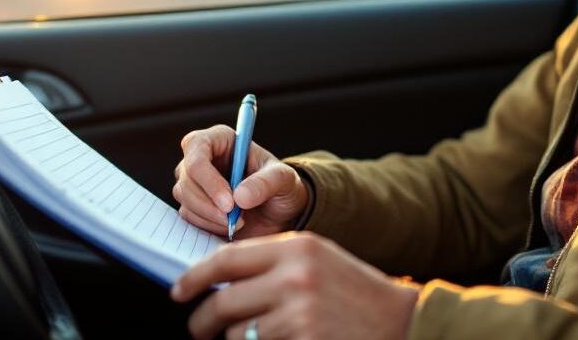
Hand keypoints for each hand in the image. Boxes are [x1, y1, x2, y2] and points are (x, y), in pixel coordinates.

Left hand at [171, 232, 418, 339]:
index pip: (227, 258)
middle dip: (202, 320)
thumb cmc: (354, 290)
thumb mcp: (315, 260)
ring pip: (238, 333)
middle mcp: (294, 275)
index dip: (194, 276)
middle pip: (224, 301)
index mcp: (295, 247)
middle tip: (198, 328)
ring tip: (248, 337)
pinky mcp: (304, 338)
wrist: (398, 320)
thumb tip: (220, 278)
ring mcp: (299, 310)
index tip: (178, 290)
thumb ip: (272, 263)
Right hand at [174, 125, 309, 237]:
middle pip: (187, 178)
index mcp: (221, 138)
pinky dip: (207, 226)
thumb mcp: (284, 180)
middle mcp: (202, 156)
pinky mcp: (192, 204)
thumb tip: (239, 196)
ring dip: (210, 217)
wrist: (279, 212)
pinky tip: (229, 226)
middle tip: (237, 220)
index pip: (197, 147)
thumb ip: (265, 183)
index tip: (229, 203)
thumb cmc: (281, 186)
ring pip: (184, 199)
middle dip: (209, 204)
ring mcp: (194, 181)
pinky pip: (187, 216)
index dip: (208, 177)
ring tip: (240, 222)